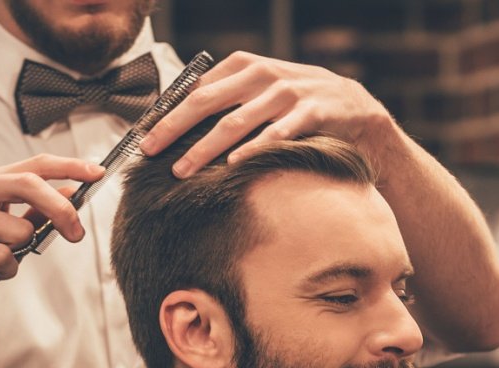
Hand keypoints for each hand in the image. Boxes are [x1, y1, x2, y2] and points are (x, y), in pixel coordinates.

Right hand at [0, 155, 101, 317]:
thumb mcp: (7, 232)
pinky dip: (4, 270)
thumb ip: (36, 212)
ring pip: (20, 230)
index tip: (98, 172)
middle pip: (31, 185)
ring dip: (19, 253)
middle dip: (62, 210)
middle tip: (76, 235)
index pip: (34, 165)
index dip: (69, 166)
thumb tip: (70, 191)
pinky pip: (3, 256)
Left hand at [137, 52, 395, 176]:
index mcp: (243, 65)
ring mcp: (287, 92)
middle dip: (173, 128)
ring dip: (205, 148)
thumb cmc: (299, 105)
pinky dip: (253, 150)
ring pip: (235, 122)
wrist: (355, 109)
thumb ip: (227, 98)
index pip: (193, 89)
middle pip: (205, 102)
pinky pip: (276, 133)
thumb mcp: (261, 92)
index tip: (143, 137)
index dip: (165, 112)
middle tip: (149, 152)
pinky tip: (234, 166)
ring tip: (184, 170)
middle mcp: (262, 74)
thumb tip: (177, 120)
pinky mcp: (312, 111)